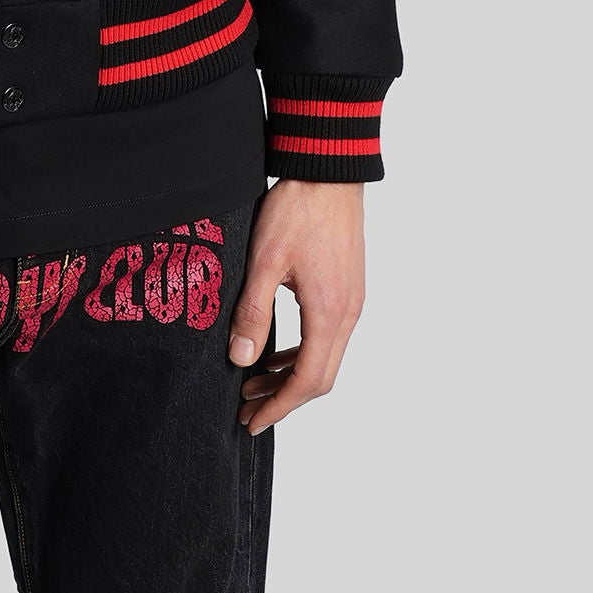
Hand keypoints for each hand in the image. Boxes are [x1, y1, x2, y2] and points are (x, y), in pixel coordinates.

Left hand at [227, 179, 365, 433]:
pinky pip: (329, 336)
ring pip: (325, 357)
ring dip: (291, 375)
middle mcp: (348, 313)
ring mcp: (352, 301)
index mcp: (329, 312)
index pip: (308, 381)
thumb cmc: (297, 209)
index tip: (252, 421)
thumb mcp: (264, 260)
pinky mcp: (348, 288)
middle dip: (284, 399)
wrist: (328, 171)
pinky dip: (302, 352)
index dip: (279, 407)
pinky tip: (277, 349)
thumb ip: (253, 311)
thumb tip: (240, 359)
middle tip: (247, 409)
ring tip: (253, 380)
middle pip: (321, 377)